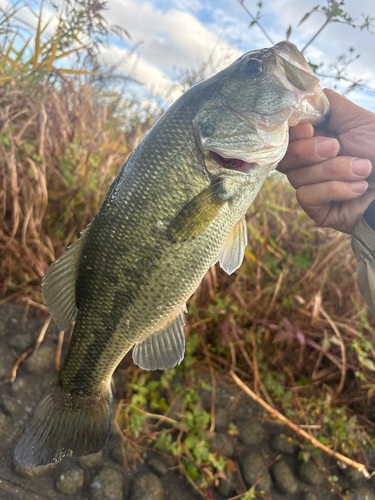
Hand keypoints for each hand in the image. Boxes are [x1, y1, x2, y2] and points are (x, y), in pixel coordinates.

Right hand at [277, 89, 374, 233]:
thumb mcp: (357, 120)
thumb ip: (328, 104)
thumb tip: (302, 95)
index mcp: (316, 139)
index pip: (285, 136)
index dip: (291, 133)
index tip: (309, 128)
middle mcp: (309, 163)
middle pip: (284, 156)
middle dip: (309, 151)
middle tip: (337, 147)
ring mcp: (312, 186)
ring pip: (297, 176)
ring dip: (334, 170)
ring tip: (363, 169)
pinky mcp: (316, 209)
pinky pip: (306, 195)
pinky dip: (335, 189)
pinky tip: (358, 188)